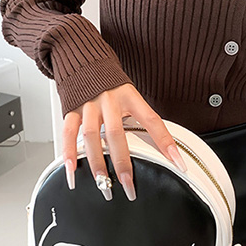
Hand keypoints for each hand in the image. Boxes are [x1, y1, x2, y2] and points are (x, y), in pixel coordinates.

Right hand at [62, 83, 187, 199]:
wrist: (81, 58)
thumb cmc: (108, 82)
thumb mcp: (129, 95)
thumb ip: (138, 116)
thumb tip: (158, 143)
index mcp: (129, 96)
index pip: (152, 121)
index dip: (166, 142)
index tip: (177, 163)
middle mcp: (108, 101)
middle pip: (117, 135)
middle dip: (123, 165)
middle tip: (128, 187)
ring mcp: (88, 105)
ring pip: (92, 137)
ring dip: (97, 164)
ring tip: (103, 184)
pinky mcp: (70, 109)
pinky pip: (68, 133)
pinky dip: (69, 153)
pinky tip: (72, 171)